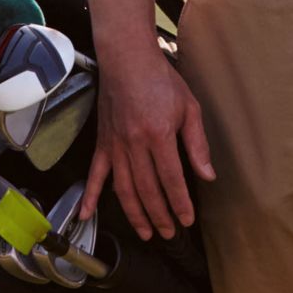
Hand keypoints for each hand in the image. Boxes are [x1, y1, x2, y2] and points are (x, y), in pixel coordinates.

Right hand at [81, 32, 215, 238]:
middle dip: (159, 216)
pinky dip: (90, 195)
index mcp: (159, 135)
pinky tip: (86, 215)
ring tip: (145, 233)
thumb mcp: (190, 107)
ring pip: (124, 188)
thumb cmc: (162, 80)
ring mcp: (115, 145)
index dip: (180, 203)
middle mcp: (134, 145)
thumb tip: (207, 175)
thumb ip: (197, 144)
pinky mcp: (103, 143)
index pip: (171, 179)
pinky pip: (95, 174)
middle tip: (169, 234)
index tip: (187, 219)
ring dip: (134, 214)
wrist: (127, 59)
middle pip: (147, 190)